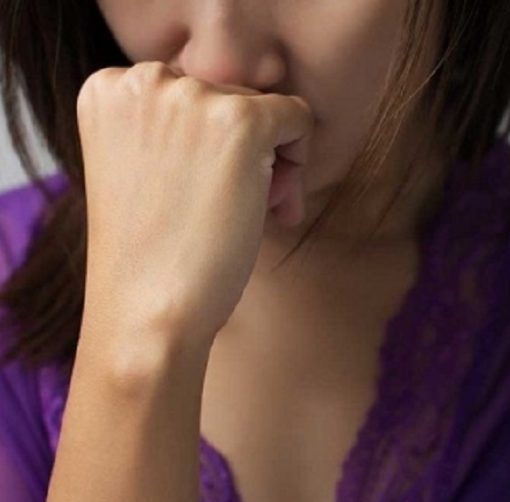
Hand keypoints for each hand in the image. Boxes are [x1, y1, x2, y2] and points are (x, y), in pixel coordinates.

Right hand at [75, 60, 313, 349]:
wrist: (146, 312)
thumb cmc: (151, 255)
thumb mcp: (144, 171)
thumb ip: (178, 129)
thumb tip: (259, 115)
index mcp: (108, 89)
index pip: (190, 93)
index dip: (208, 143)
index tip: (208, 189)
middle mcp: (144, 79)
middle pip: (228, 95)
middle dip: (244, 151)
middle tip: (240, 208)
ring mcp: (192, 96)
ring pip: (264, 107)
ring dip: (270, 159)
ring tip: (253, 214)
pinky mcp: (239, 120)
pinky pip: (298, 116)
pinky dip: (299, 158)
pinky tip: (276, 206)